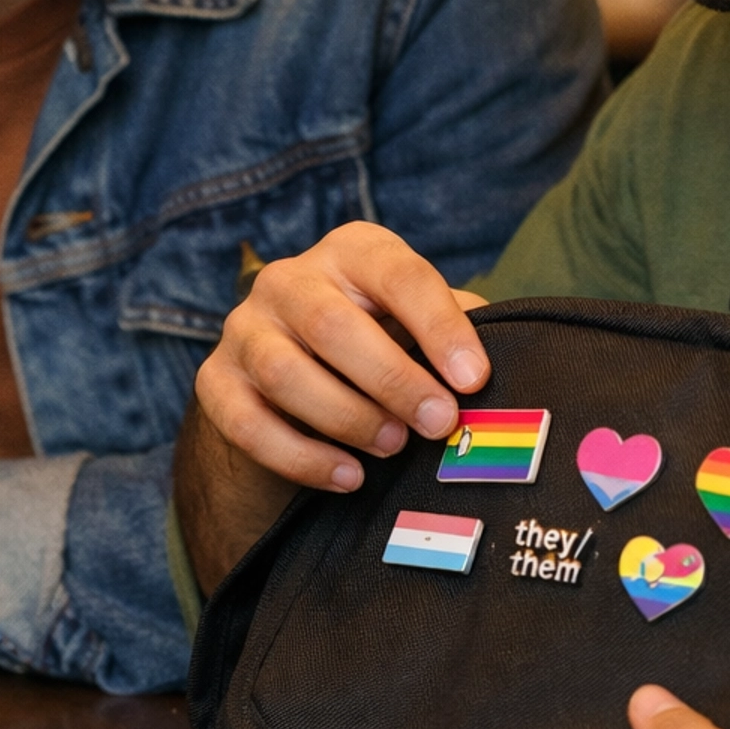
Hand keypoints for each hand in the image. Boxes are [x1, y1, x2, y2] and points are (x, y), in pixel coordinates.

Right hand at [194, 222, 488, 493]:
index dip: (439, 326)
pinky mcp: (216, 382)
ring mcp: (244, 329)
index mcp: (351, 252)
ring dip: (347, 417)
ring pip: (285, 373)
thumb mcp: (417, 324)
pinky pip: (248, 424)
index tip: (475, 379)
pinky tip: (349, 477)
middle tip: (439, 423)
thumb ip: (457, 329)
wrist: (293, 380)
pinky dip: (302, 457)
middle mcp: (288, 280)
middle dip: (393, 380)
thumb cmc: (380, 343)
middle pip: (333, 325)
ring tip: (394, 448)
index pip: (397, 274)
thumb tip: (513, 356)